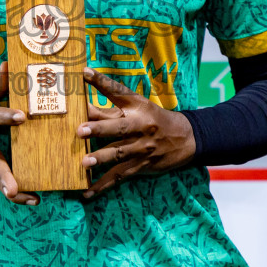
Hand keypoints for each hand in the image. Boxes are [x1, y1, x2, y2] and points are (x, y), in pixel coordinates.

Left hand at [77, 68, 196, 198]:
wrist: (186, 139)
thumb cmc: (154, 118)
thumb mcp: (139, 107)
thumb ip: (111, 105)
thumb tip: (83, 98)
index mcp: (139, 107)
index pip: (119, 92)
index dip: (102, 82)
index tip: (85, 73)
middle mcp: (140, 126)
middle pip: (119, 128)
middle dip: (100, 129)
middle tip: (81, 130)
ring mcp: (141, 148)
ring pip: (119, 154)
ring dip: (101, 159)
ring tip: (84, 163)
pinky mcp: (141, 167)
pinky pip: (119, 177)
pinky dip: (103, 186)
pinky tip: (87, 193)